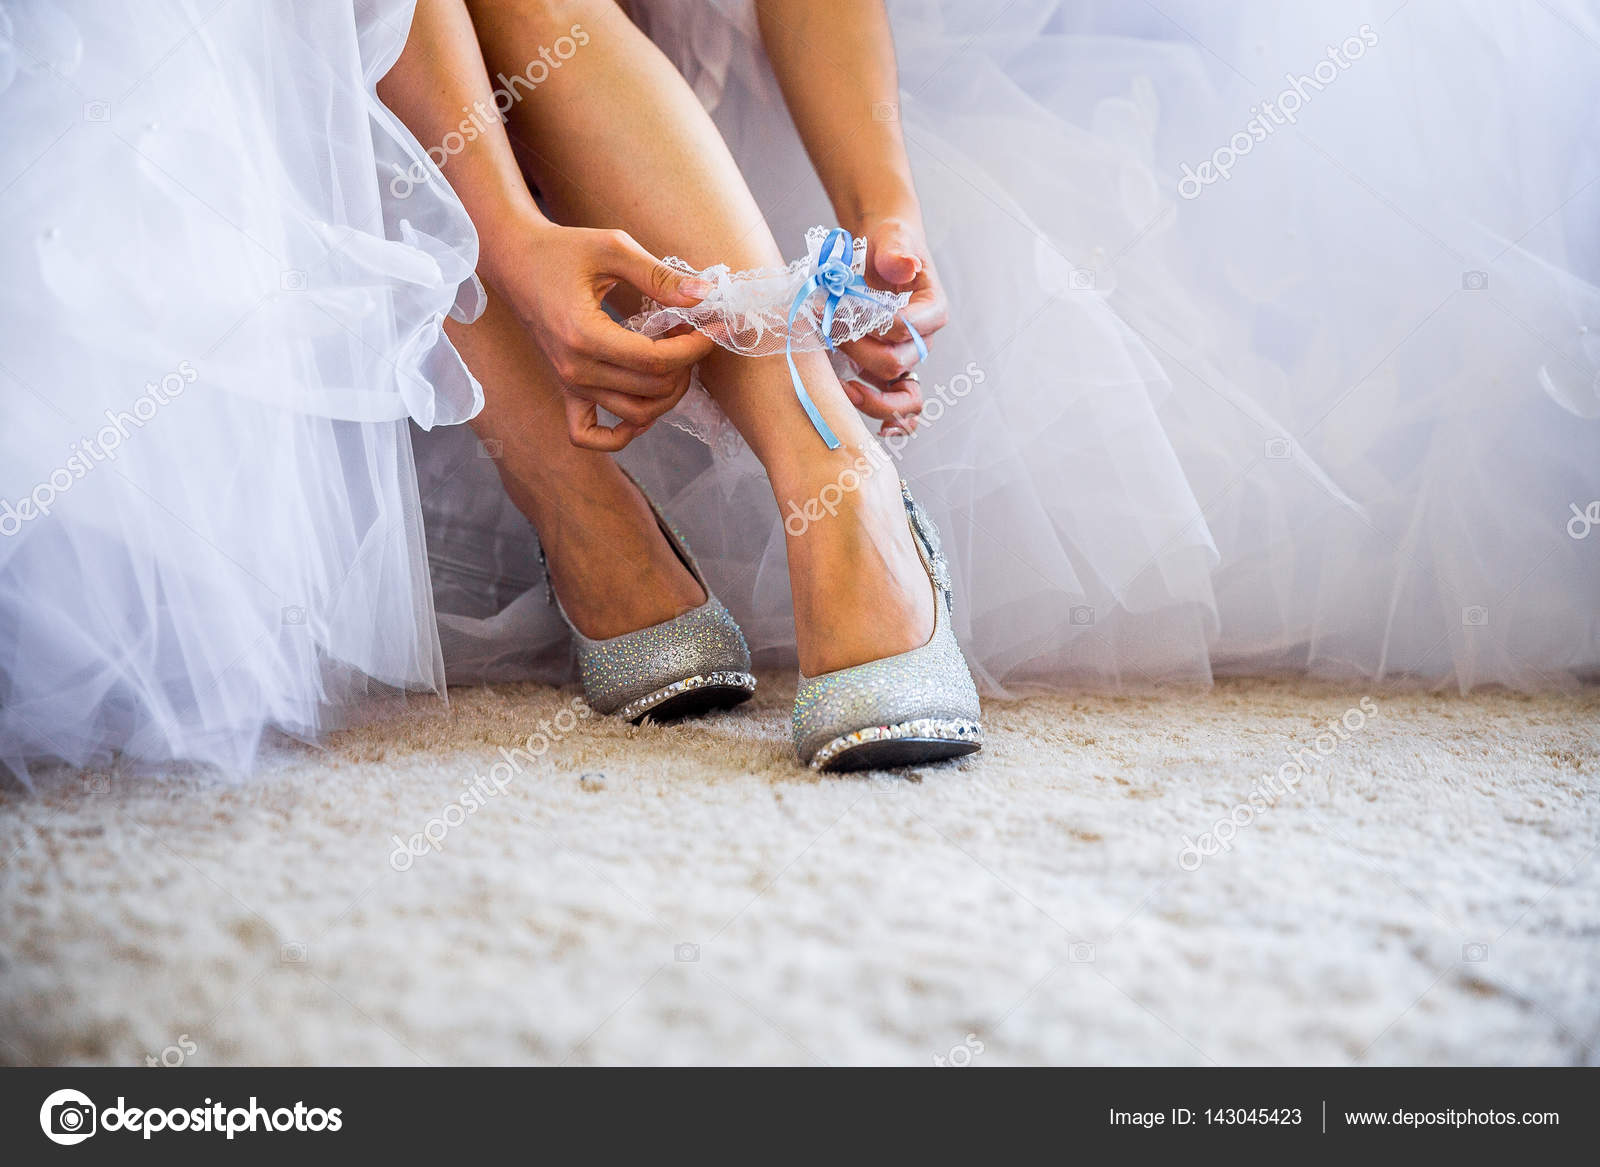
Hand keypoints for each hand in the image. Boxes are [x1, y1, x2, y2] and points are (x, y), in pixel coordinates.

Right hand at [498, 221, 716, 449]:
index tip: (713, 328)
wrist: (516, 260)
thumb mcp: (613, 247)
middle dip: (686, 365)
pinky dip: (619, 435)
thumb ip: (659, 275)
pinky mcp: (565, 388)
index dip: (695, 348)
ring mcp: (569, 384)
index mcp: (585, 335)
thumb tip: (704, 295)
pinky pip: (588, 434)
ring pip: (635, 416)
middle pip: (652, 390)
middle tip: (691, 334)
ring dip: (668, 395)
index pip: (656, 361)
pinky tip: (643, 413)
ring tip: (675, 358)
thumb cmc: (563, 249)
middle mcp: (575, 369)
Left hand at [839, 215, 948, 434]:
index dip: (881, 326)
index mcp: (931, 310)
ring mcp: (904, 360)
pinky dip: (883, 418)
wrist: (880, 252)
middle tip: (830, 331)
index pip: (911, 329)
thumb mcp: (893, 237)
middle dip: (860, 352)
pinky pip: (893, 405)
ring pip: (898, 396)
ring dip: (868, 395)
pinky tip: (870, 429)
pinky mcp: (885, 371)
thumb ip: (897, 250)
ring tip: (841, 386)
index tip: (851, 310)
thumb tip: (902, 265)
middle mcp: (921, 341)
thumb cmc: (888, 244)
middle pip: (897, 364)